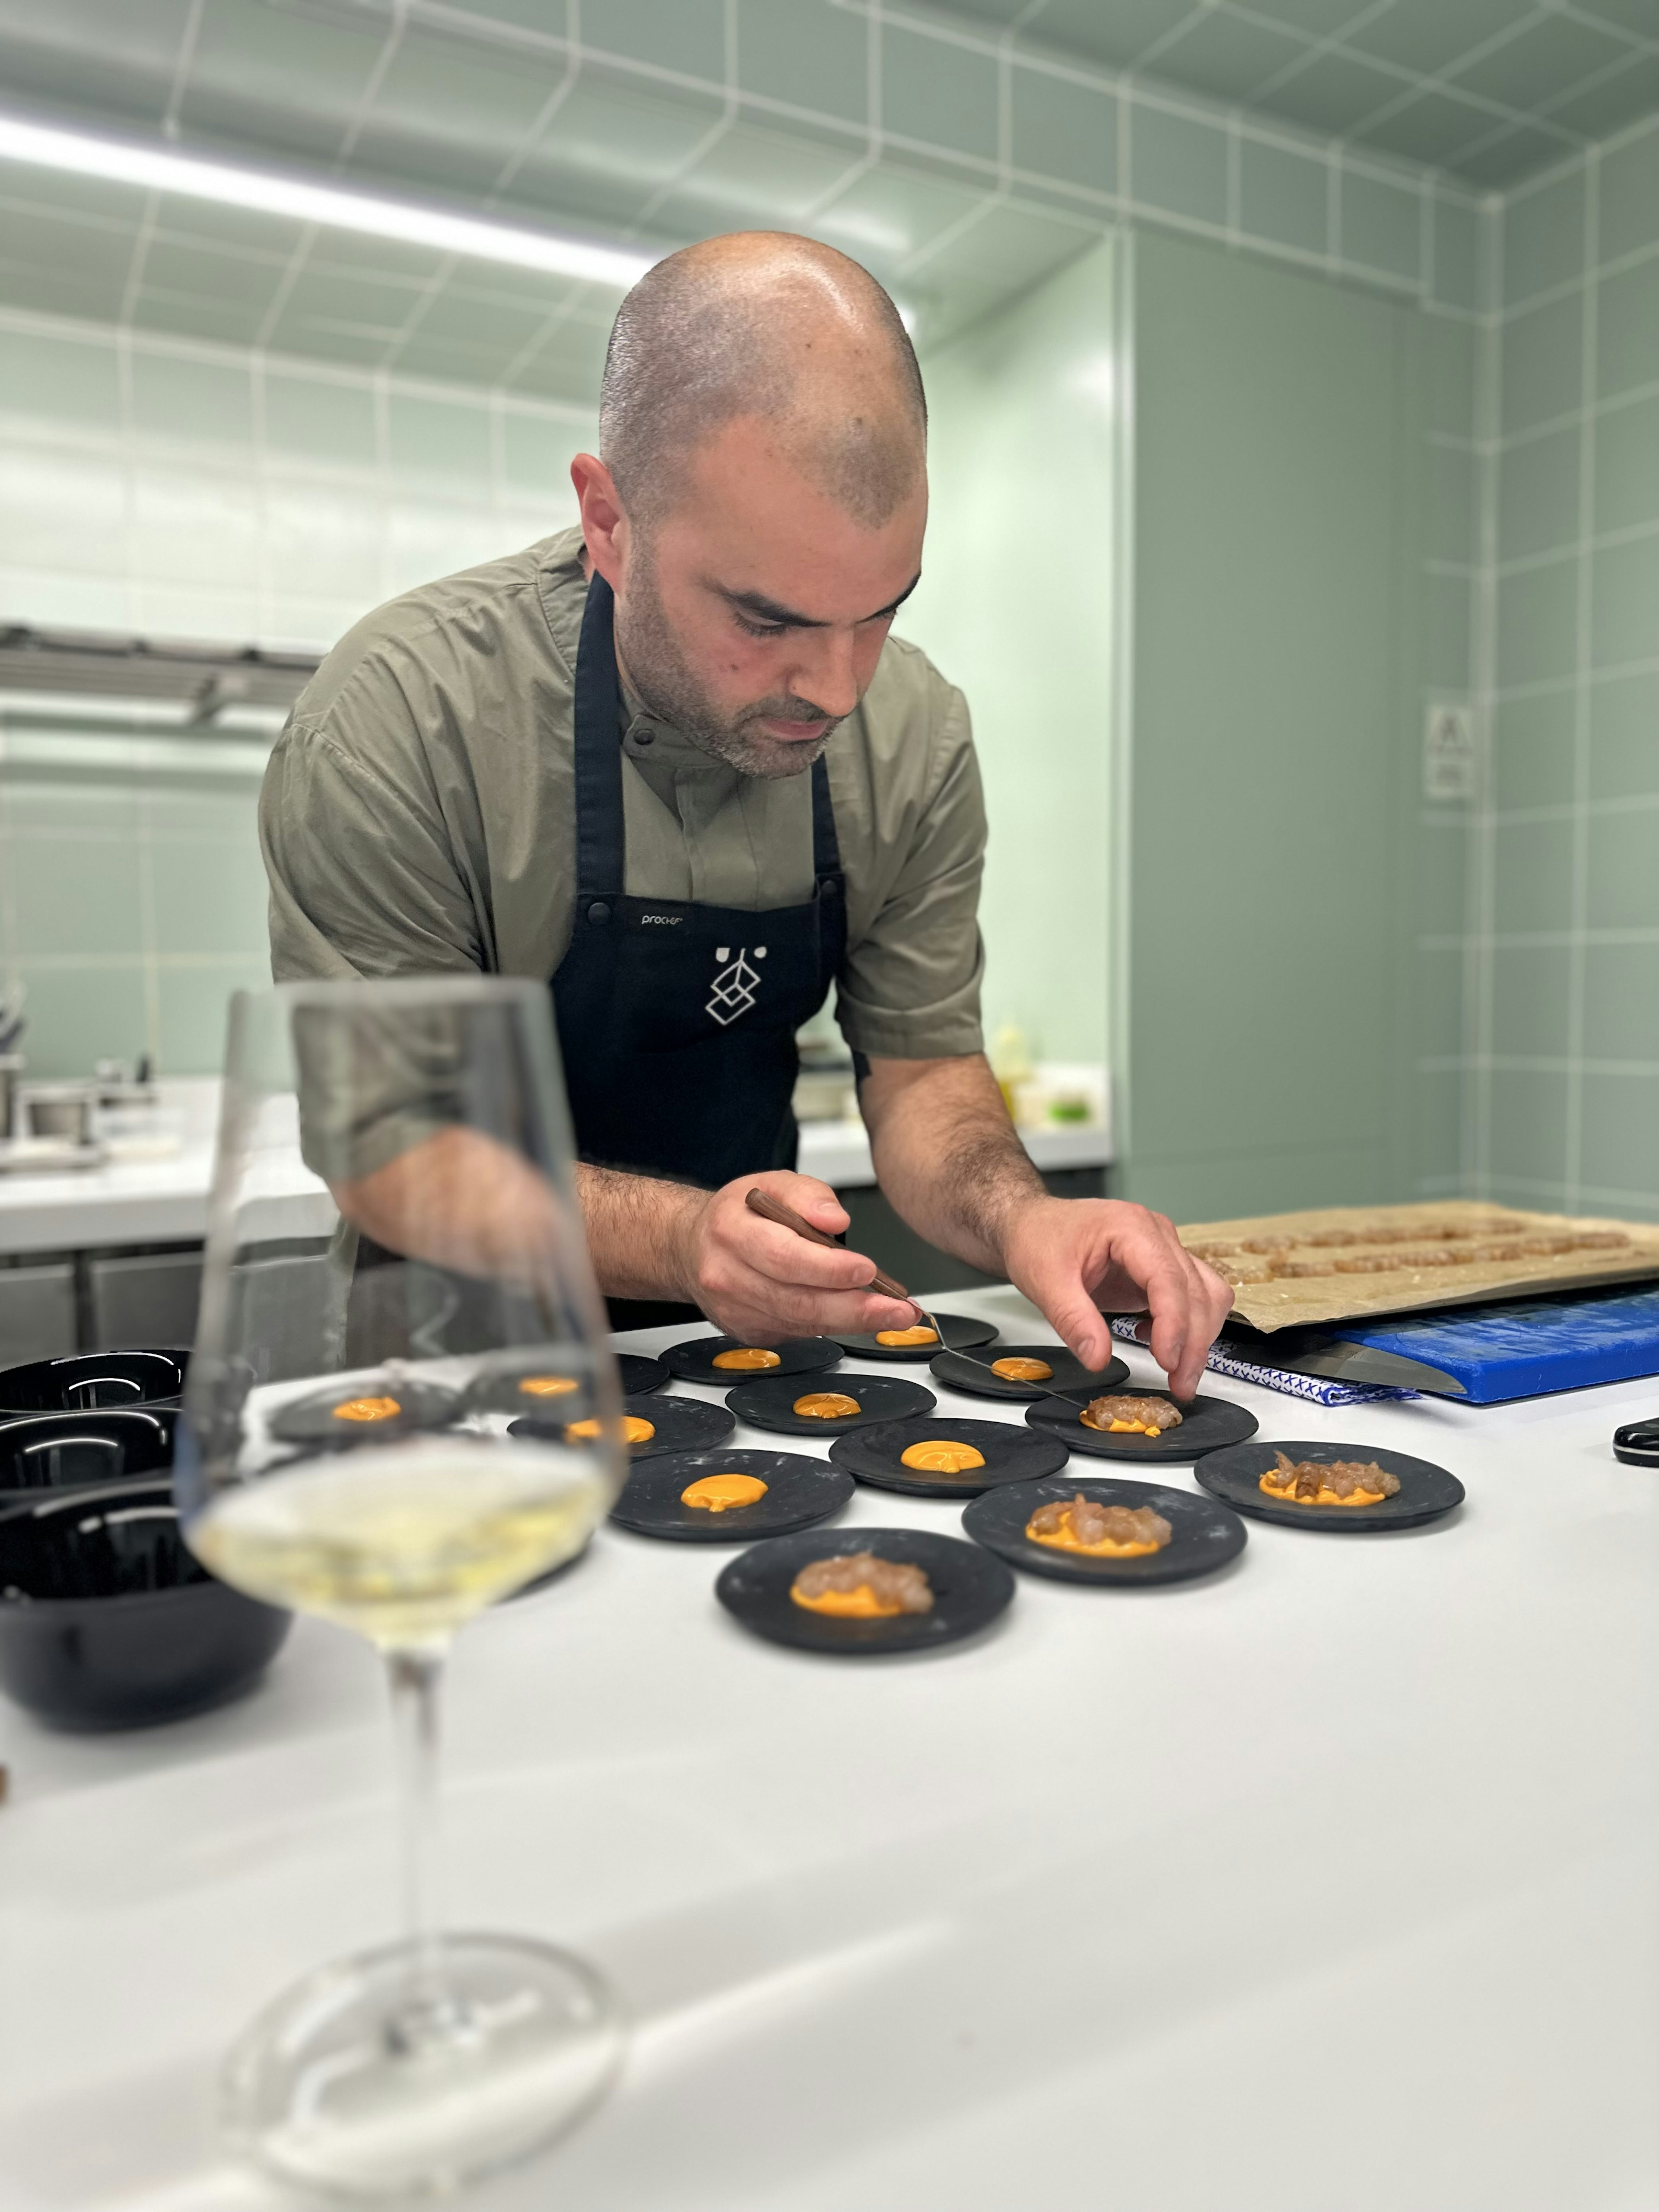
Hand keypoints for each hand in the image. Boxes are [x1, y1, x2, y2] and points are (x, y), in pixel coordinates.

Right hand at [674, 1170, 918, 1341]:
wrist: (691, 1248)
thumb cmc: (738, 1215)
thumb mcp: (771, 1184)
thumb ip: (807, 1195)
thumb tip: (836, 1220)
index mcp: (730, 1232)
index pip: (785, 1256)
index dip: (829, 1269)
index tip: (868, 1270)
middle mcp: (727, 1276)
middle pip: (797, 1301)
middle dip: (855, 1309)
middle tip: (898, 1309)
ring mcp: (735, 1310)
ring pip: (800, 1323)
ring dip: (852, 1322)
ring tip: (892, 1314)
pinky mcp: (747, 1331)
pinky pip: (796, 1333)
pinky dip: (830, 1325)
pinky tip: (855, 1316)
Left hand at [1000, 1196, 1233, 1398]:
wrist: (1032, 1224)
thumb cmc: (1038, 1239)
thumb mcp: (1045, 1281)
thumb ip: (1073, 1320)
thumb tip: (1099, 1359)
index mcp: (1130, 1227)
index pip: (1168, 1277)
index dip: (1174, 1323)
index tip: (1167, 1360)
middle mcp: (1157, 1235)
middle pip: (1196, 1291)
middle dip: (1193, 1343)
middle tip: (1180, 1385)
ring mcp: (1164, 1250)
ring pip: (1207, 1295)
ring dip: (1200, 1337)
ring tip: (1178, 1374)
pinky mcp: (1161, 1269)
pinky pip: (1194, 1298)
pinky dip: (1188, 1326)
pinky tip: (1156, 1342)